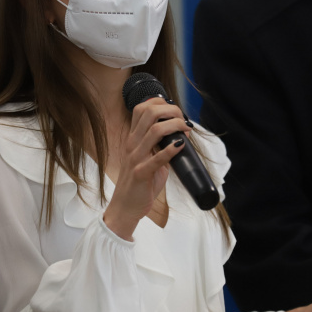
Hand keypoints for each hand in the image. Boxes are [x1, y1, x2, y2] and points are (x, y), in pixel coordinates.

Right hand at [102, 97, 187, 240]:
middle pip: (149, 113)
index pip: (142, 108)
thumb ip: (158, 147)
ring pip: (154, 131)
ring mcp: (135, 158)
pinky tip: (181, 145)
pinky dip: (171, 149)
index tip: (175, 112)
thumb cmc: (139, 184)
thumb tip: (179, 137)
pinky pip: (157, 158)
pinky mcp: (141, 173)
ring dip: (175, 125)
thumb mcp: (147, 159)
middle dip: (171, 110)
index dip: (160, 103)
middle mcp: (132, 144)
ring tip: (186, 130)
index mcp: (133, 139)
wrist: (125, 208)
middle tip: (183, 120)